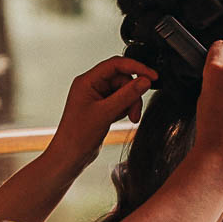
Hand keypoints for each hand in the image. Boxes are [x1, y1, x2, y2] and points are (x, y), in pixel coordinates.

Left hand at [46, 56, 156, 172]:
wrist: (70, 156)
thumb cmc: (77, 136)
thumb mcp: (106, 113)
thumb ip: (127, 95)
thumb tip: (144, 81)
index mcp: (87, 81)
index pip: (116, 65)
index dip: (136, 68)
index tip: (152, 76)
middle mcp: (92, 86)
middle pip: (123, 79)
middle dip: (133, 94)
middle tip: (135, 111)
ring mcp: (97, 97)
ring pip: (124, 91)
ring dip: (131, 103)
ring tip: (131, 118)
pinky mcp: (102, 108)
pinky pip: (121, 101)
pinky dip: (126, 109)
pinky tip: (122, 119)